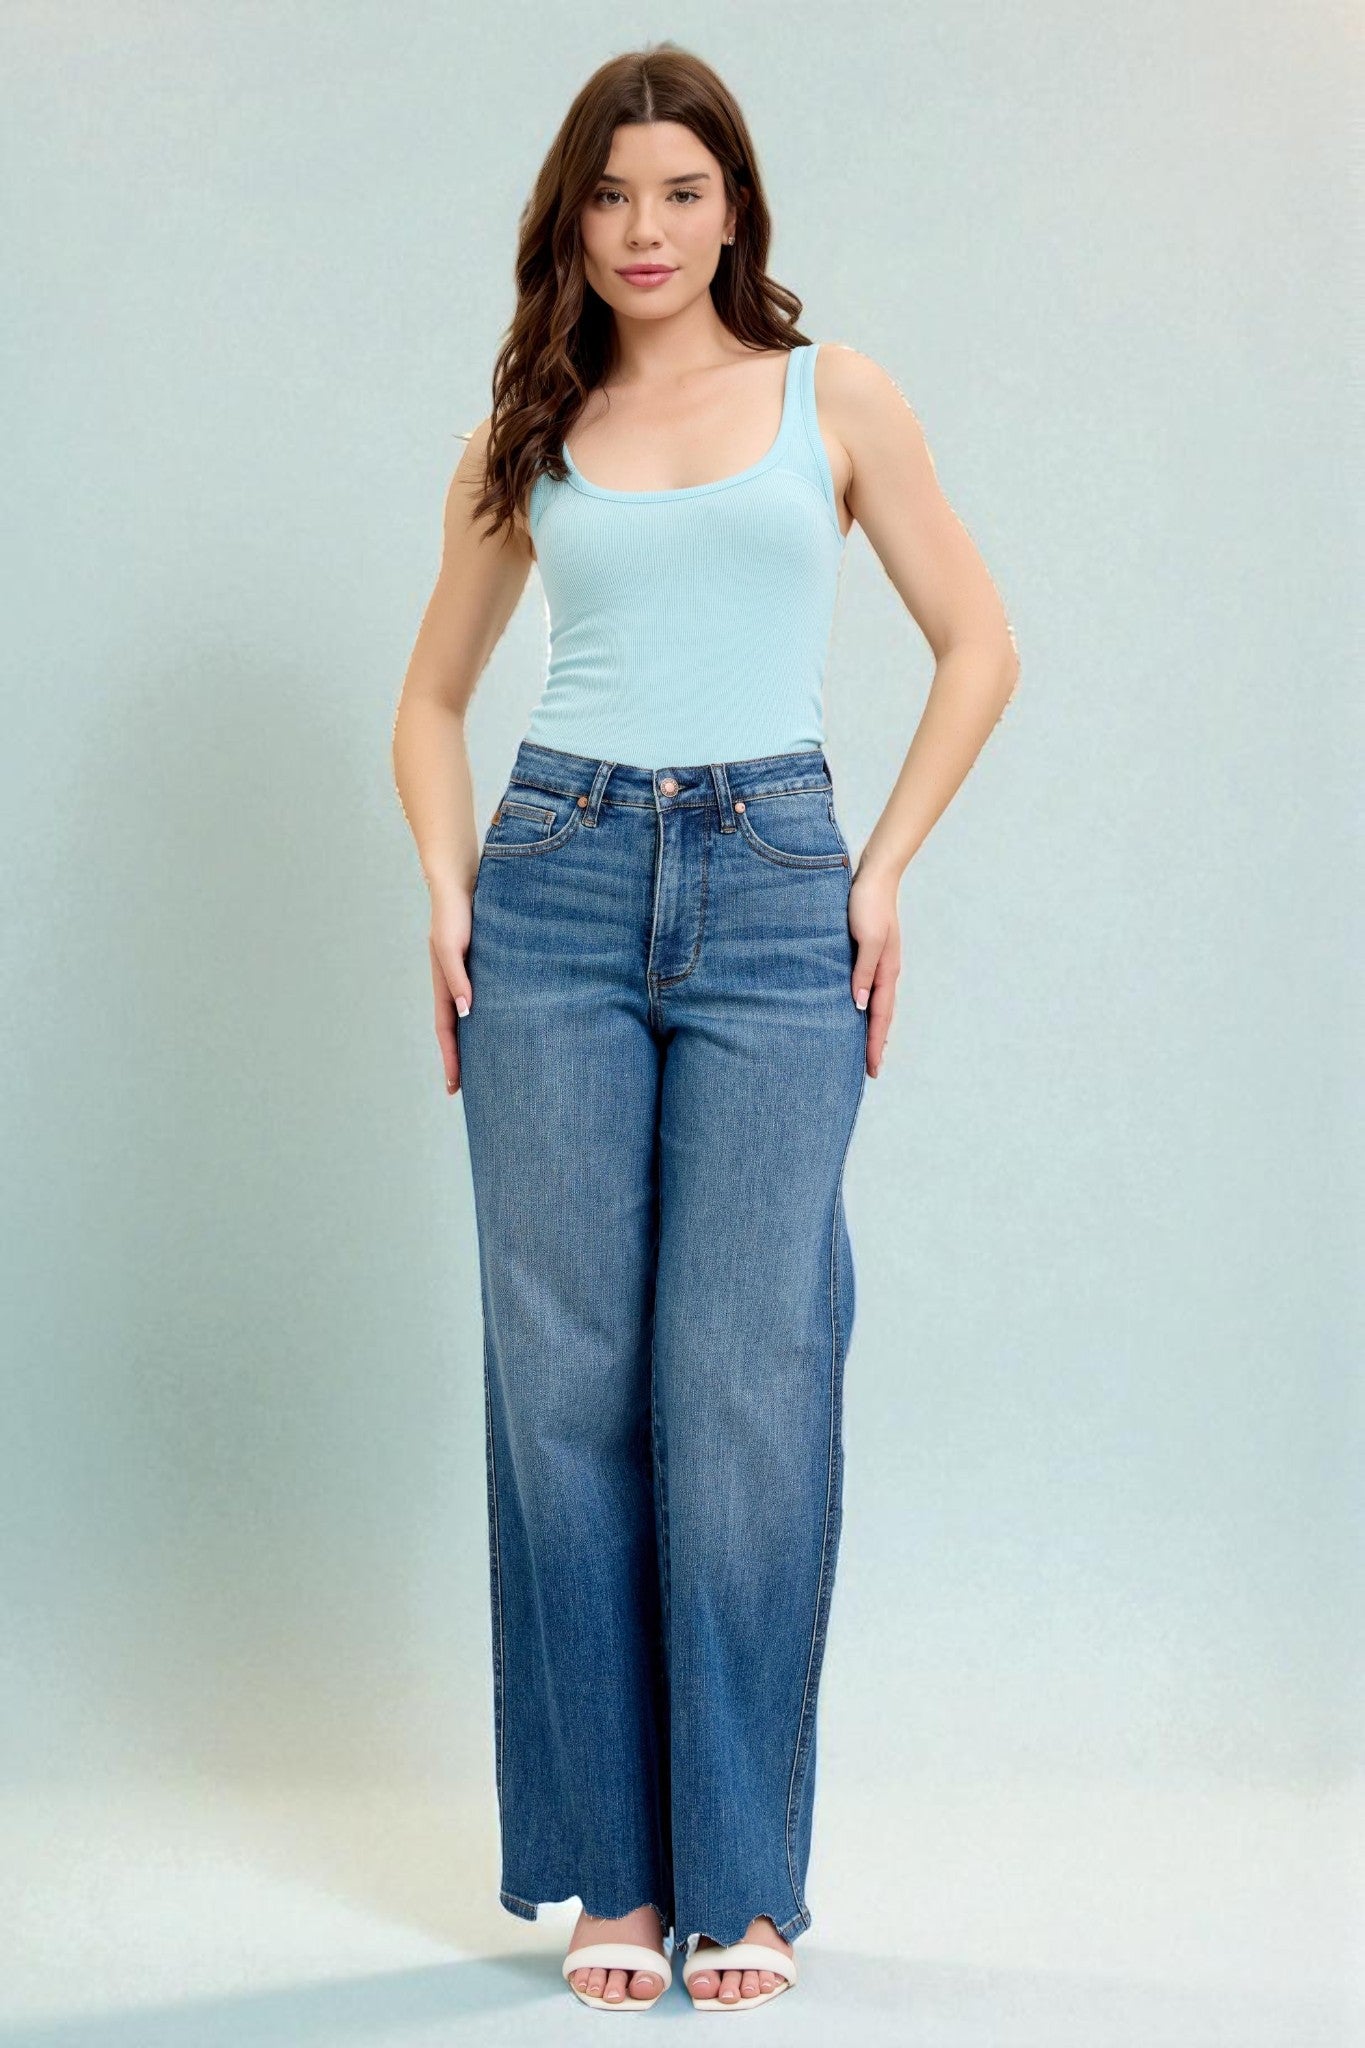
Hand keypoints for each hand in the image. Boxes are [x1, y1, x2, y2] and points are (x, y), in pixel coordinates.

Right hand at [429, 882, 473, 1095]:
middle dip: (462, 1061)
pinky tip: (504, 1027)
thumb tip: (465, 1012)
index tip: (454, 1088)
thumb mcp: (451, 947)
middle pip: (458, 1032)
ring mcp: (468, 978)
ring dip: (476, 1042)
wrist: (461, 884)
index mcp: (443, 986)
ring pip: (471, 1019)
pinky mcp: (483, 967)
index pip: (446, 1032)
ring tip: (489, 1067)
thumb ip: (457, 978)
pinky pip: (486, 1000)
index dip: (451, 1060)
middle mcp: (455, 986)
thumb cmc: (453, 914)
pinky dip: (490, 1019)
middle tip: (471, 1090)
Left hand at [847, 864, 901, 1079]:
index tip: (871, 1070)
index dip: (875, 1044)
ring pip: (876, 1004)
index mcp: (887, 972)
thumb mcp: (868, 939)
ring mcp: (878, 963)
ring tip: (864, 1047)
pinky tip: (856, 1009)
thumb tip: (860, 1007)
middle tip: (869, 1069)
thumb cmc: (868, 904)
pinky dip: (865, 1006)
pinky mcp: (868, 953)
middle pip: (881, 1015)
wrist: (874, 875)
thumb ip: (864, 972)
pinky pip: (868, 988)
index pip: (880, 1017)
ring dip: (871, 1027)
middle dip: (876, 1043)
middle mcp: (885, 972)